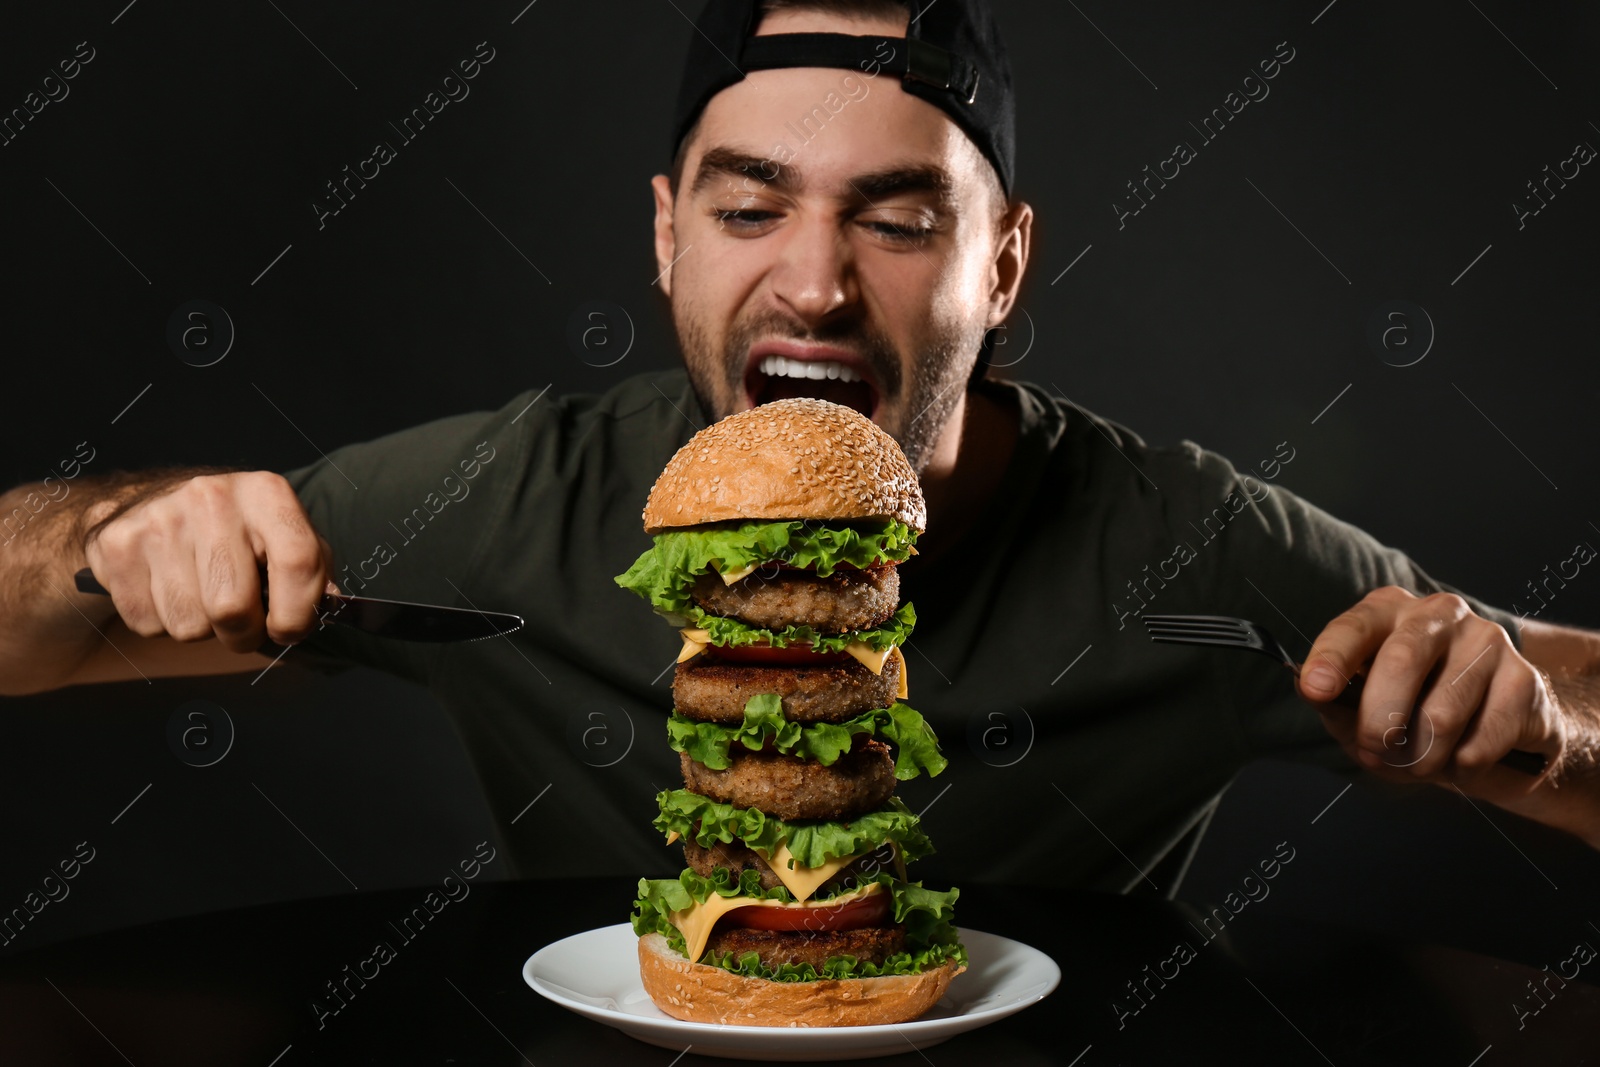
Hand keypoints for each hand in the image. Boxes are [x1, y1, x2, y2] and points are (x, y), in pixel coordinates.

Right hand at [82, 472, 333, 651]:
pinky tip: (166, 588)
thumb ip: (314, 570)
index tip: (289, 629)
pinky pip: (148, 624)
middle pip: (233, 608)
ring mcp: (159, 520)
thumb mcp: (283, 534)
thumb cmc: (234, 532)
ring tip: (201, 594)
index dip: (299, 614)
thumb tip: (332, 608)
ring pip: (189, 626)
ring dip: (201, 628)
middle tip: (242, 622)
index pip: (298, 562)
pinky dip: (161, 622)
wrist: (146, 502)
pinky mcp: (116, 545)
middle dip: (243, 634)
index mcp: (266, 493)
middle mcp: (213, 498)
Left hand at [1299, 586, 1565, 803]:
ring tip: (1419, 763)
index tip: (1315, 689)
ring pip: (1441, 715)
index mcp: (1388, 611)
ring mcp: (1486, 640)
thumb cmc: (1412, 708)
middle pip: (1401, 663)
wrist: (1496, 724)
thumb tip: (1312, 691)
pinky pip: (1481, 741)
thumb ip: (1335, 701)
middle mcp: (1438, 613)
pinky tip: (1461, 758)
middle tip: (1374, 753)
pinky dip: (1461, 767)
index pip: (1355, 628)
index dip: (1332, 658)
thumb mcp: (1363, 705)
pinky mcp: (1523, 678)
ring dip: (1421, 758)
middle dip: (1378, 723)